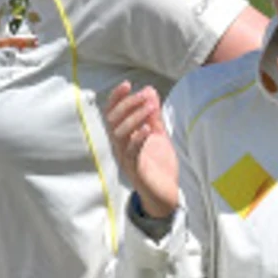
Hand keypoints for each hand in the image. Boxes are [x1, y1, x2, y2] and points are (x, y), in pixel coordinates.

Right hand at [104, 81, 178, 221]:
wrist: (165, 193)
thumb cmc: (158, 165)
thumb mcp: (158, 134)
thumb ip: (153, 116)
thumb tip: (150, 91)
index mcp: (123, 138)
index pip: (112, 114)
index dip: (116, 99)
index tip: (127, 84)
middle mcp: (120, 147)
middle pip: (113, 122)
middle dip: (128, 105)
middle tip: (145, 95)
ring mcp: (125, 159)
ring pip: (120, 135)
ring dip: (135, 117)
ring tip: (151, 106)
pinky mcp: (135, 170)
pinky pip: (131, 153)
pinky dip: (138, 139)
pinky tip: (146, 129)